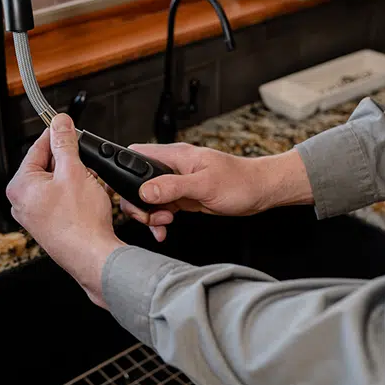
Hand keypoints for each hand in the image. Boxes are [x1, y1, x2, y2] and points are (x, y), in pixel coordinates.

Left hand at [7, 114, 122, 306]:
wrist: (92, 257)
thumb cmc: (80, 223)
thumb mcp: (74, 171)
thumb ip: (65, 143)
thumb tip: (60, 123)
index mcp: (20, 185)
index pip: (37, 148)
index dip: (56, 135)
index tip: (67, 126)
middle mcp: (22, 202)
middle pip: (46, 166)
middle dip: (69, 160)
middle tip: (86, 159)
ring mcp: (34, 215)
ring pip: (56, 183)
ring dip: (75, 177)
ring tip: (91, 181)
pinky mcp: (49, 225)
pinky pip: (60, 199)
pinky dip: (75, 193)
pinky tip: (90, 196)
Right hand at [121, 143, 312, 241]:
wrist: (260, 192)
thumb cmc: (240, 181)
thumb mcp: (204, 185)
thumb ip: (173, 186)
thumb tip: (145, 191)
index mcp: (174, 156)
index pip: (136, 155)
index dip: (123, 170)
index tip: (126, 193)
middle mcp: (171, 167)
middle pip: (136, 182)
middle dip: (137, 203)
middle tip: (152, 217)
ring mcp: (176, 183)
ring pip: (147, 199)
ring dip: (149, 215)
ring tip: (164, 224)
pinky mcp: (182, 197)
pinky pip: (160, 209)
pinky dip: (158, 221)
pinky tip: (165, 229)